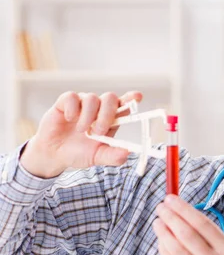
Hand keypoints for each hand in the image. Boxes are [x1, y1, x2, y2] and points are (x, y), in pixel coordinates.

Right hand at [20, 90, 142, 178]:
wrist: (54, 154)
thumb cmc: (78, 153)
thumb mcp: (97, 157)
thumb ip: (113, 156)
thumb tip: (128, 153)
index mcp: (109, 121)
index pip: (124, 105)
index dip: (131, 99)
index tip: (137, 97)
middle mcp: (98, 109)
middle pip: (110, 98)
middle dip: (107, 113)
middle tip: (98, 131)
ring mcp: (82, 104)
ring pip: (92, 98)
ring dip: (88, 116)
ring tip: (81, 131)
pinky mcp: (65, 102)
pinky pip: (72, 97)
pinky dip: (72, 109)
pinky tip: (69, 120)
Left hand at [153, 194, 223, 254]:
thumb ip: (208, 234)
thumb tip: (181, 213)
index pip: (201, 224)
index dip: (183, 209)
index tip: (171, 199)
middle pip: (186, 235)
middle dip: (170, 217)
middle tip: (161, 207)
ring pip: (176, 250)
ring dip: (163, 233)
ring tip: (157, 222)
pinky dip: (164, 251)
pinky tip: (161, 241)